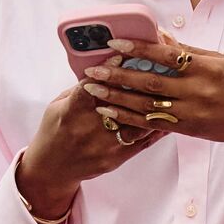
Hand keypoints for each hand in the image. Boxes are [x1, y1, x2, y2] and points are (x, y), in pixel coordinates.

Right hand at [17, 56, 166, 222]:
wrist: (53, 168)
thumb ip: (80, 88)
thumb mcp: (58, 105)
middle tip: (155, 67)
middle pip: (119, 104)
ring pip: (136, 123)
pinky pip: (142, 141)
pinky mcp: (116, 158)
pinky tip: (169, 114)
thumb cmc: (55, 130)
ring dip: (153, 105)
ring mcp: (104, 146)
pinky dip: (157, 126)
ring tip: (169, 88)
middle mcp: (88, 130)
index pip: (90, 88)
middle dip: (137, 84)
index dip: (106, 71)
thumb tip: (103, 67)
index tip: (121, 56)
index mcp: (70, 113)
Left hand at [79, 32, 223, 158]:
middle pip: (151, 82)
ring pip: (146, 105)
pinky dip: (127, 116)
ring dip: (116, 97)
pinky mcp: (185, 129)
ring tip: (92, 88)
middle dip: (118, 75)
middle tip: (92, 68)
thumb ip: (187, 50)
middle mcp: (198, 91)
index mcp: (207, 68)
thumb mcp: (219, 60)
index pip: (167, 55)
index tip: (115, 43)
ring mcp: (191, 112)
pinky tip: (108, 109)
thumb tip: (158, 33)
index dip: (138, 48)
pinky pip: (151, 123)